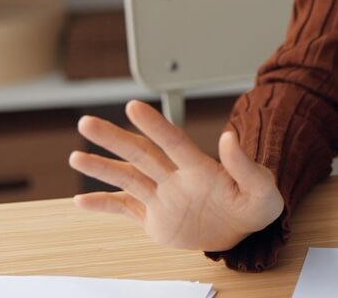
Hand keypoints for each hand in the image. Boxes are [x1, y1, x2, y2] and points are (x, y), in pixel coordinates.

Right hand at [69, 99, 283, 251]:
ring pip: (127, 178)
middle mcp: (176, 178)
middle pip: (139, 153)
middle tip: (86, 122)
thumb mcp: (262, 187)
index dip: (154, 124)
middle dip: (113, 138)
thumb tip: (231, 136)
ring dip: (101, 168)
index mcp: (200, 168)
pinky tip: (80, 201)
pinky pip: (125, 210)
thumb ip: (245, 165)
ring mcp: (163, 197)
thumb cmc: (257, 204)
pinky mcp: (156, 219)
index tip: (133, 106)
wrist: (246, 231)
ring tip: (76, 156)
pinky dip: (103, 206)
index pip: (172, 141)